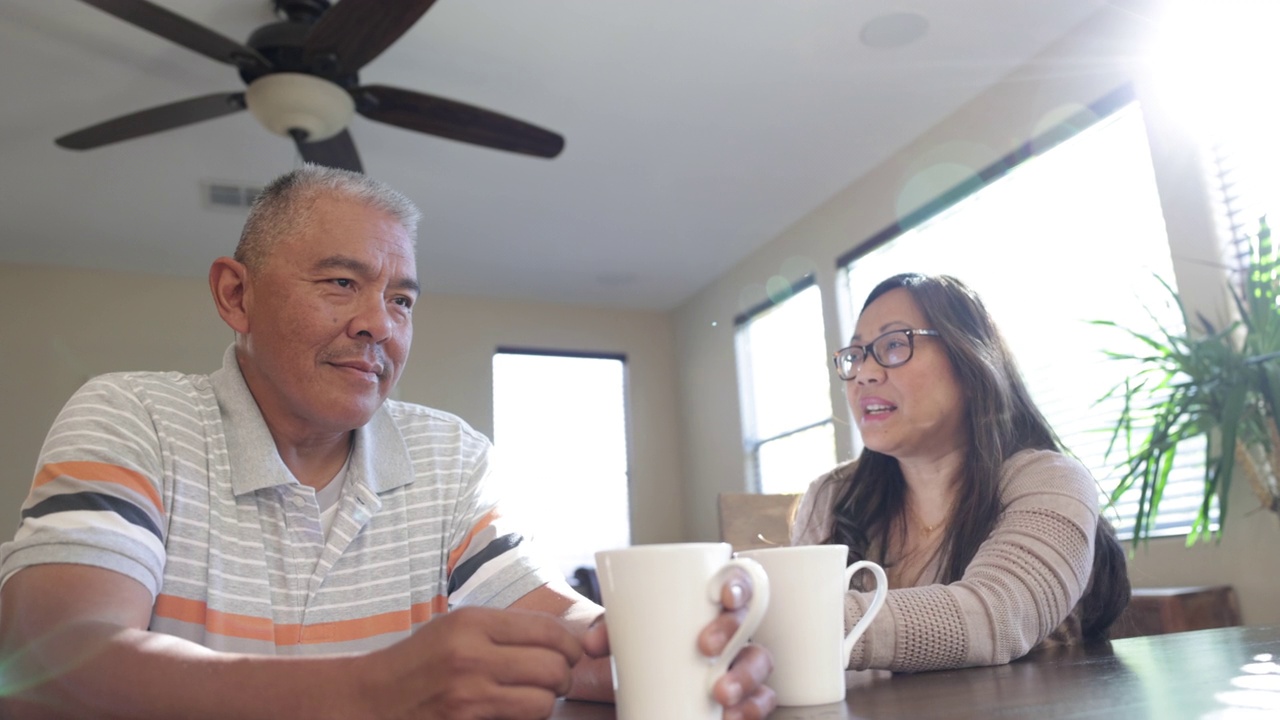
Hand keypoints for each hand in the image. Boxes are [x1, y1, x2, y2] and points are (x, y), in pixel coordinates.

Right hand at [361, 606, 583, 719]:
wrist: (370, 699)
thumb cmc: (418, 662)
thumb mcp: (456, 627)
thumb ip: (505, 629)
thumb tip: (563, 638)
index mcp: (472, 622)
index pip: (548, 631)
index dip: (570, 646)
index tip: (571, 653)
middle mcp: (471, 656)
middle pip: (554, 668)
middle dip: (562, 677)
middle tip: (554, 679)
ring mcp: (468, 696)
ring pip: (543, 703)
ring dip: (544, 703)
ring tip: (531, 697)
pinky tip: (509, 712)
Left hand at [581, 568, 776, 719]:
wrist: (628, 678)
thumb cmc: (637, 642)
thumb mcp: (620, 630)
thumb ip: (607, 630)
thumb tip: (592, 644)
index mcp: (708, 601)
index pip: (737, 580)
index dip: (739, 584)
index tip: (724, 595)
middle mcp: (730, 629)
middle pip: (749, 622)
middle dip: (733, 632)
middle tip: (705, 647)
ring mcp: (737, 661)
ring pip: (760, 663)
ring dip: (746, 678)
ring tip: (721, 694)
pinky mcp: (738, 695)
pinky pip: (758, 700)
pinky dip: (752, 709)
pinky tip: (733, 717)